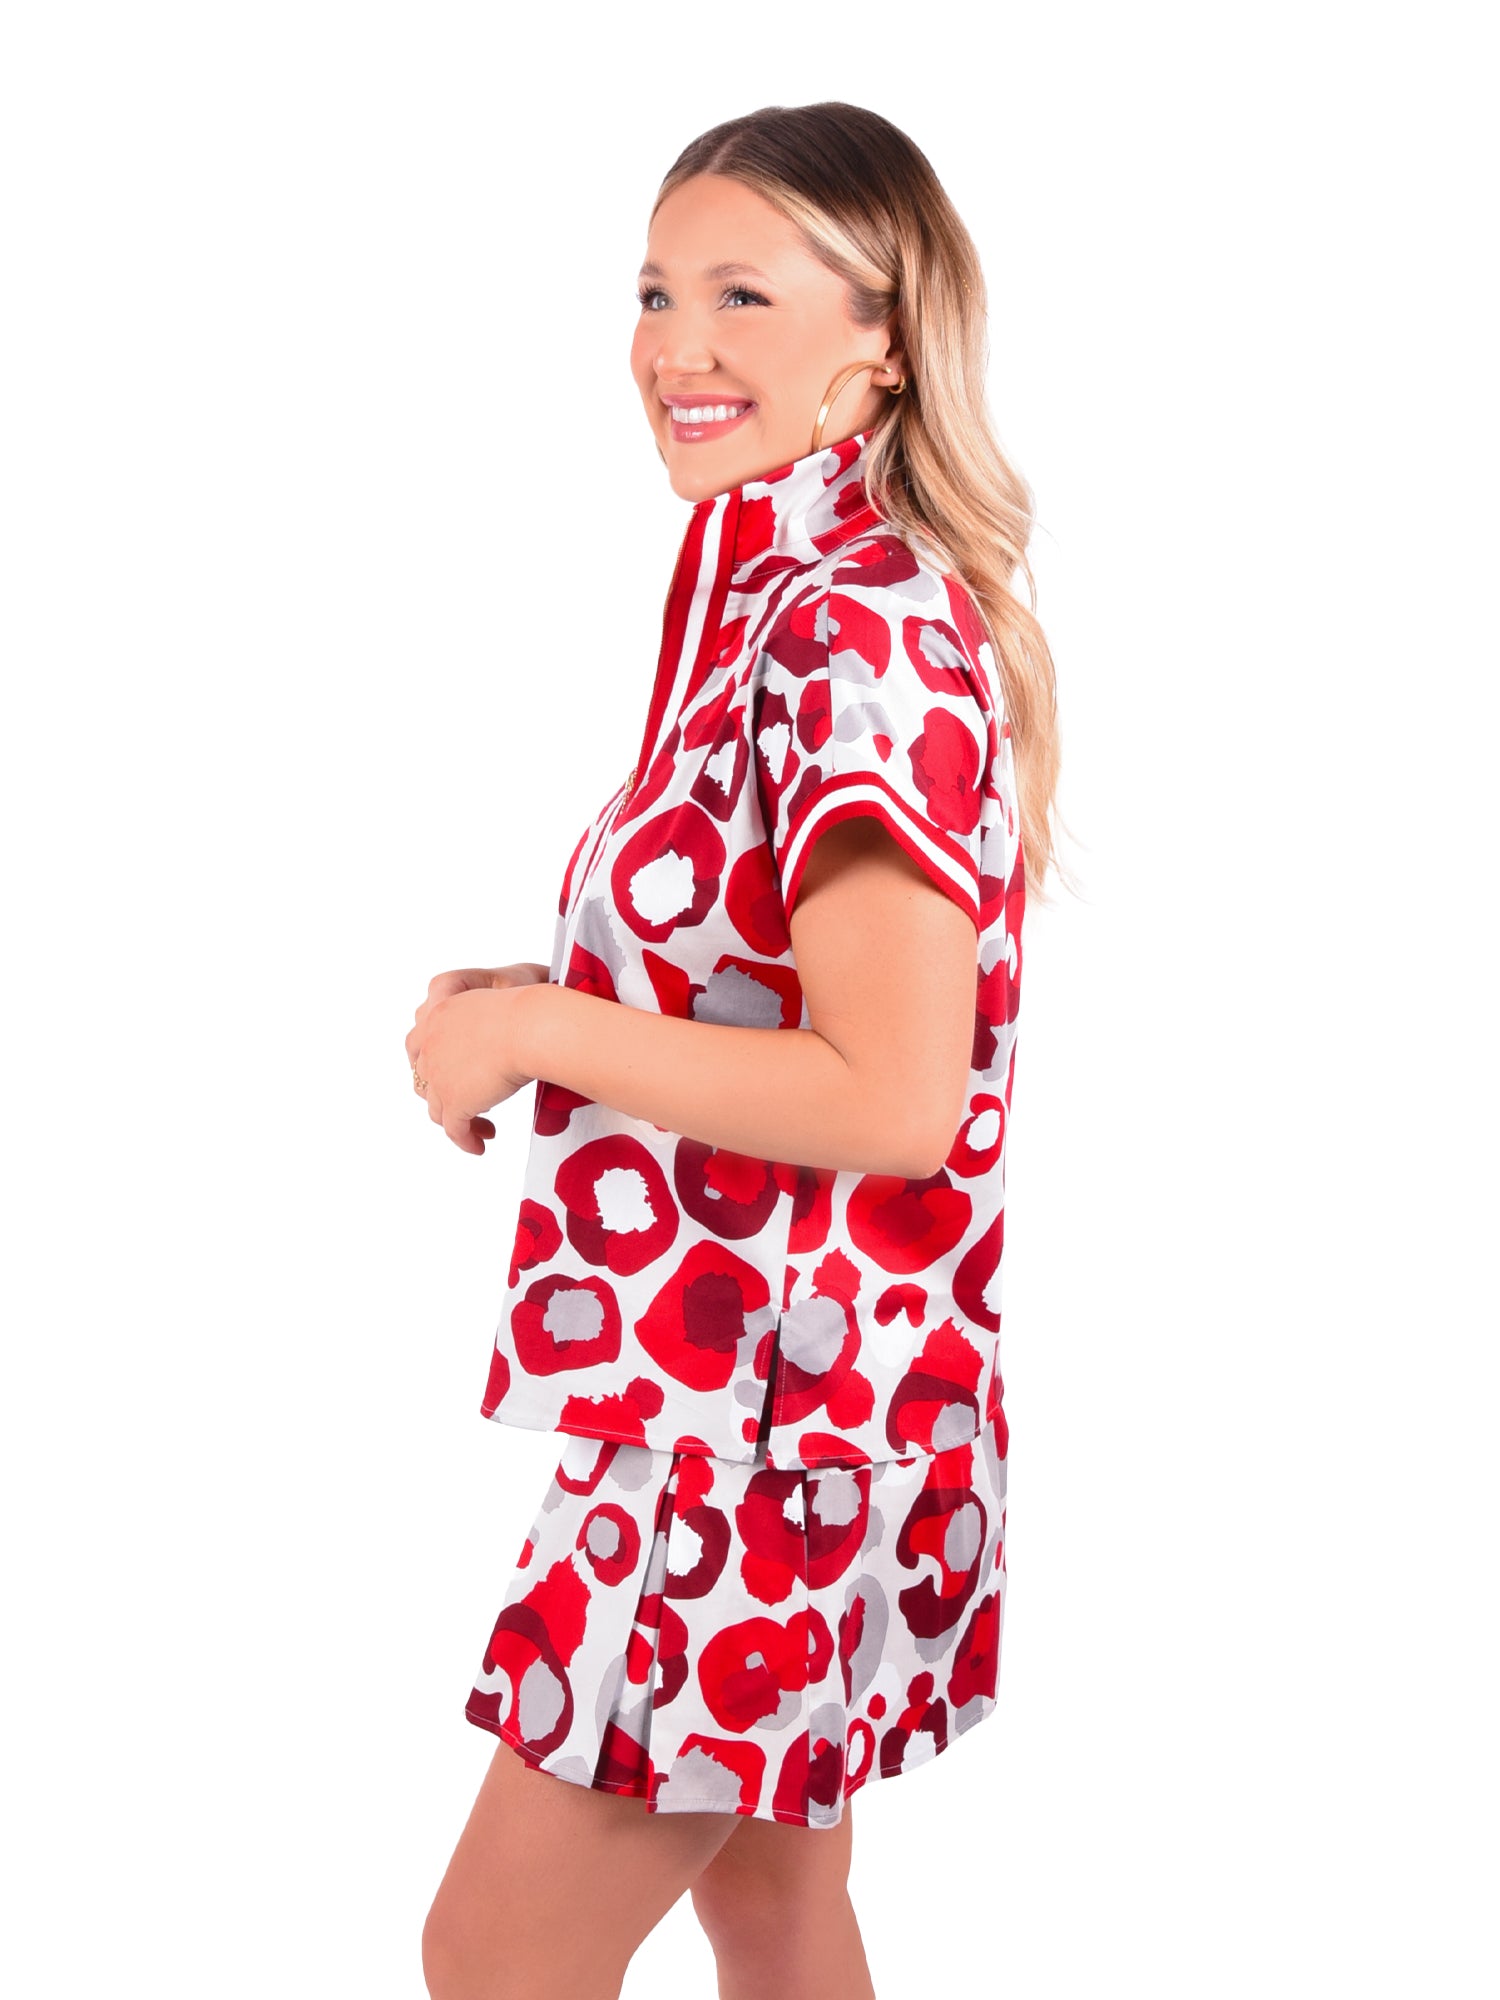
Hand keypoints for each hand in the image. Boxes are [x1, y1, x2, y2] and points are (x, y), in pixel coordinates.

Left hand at [405, 963, 549, 1153]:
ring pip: (436, 1107)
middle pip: (423, 1075)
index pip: (419, 1039)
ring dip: (456, 1120)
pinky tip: (480, 1146)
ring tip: (479, 1128)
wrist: (531, 1026)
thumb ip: (497, 998)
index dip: (432, 1058)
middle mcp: (429, 1041)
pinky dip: (466, 1140)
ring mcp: (438, 1074)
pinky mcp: (455, 1102)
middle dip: (441, 1090)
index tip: (450, 1070)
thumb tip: (516, 1000)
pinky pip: (455, 1129)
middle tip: (465, 1100)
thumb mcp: (508, 985)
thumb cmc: (530, 1002)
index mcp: (438, 1010)